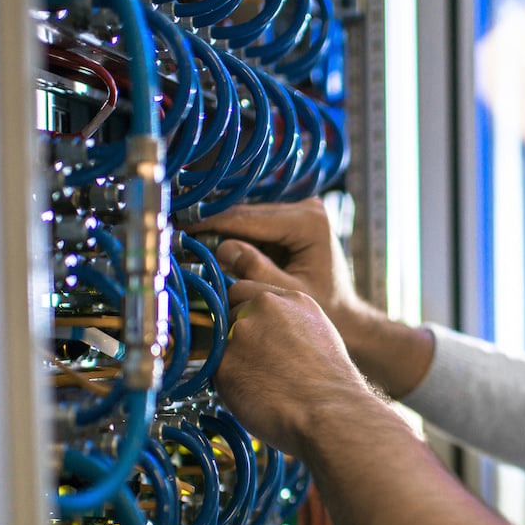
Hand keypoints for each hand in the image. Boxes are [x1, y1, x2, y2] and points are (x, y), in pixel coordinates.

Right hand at [189, 199, 371, 338]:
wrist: (347, 315)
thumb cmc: (326, 308)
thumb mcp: (288, 292)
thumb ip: (256, 270)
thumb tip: (222, 248)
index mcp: (310, 221)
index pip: (251, 218)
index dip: (213, 223)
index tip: (182, 228)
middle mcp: (307, 208)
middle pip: (248, 214)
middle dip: (213, 225)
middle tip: (176, 233)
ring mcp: (300, 212)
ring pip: (248, 218)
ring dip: (221, 229)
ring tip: (187, 238)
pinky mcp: (291, 221)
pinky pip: (255, 226)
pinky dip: (235, 236)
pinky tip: (208, 243)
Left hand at [214, 279, 378, 453]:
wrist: (330, 413)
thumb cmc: (332, 385)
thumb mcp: (319, 336)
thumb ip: (288, 324)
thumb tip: (265, 333)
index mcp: (291, 298)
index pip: (245, 291)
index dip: (243, 313)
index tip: (249, 331)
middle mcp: (264, 307)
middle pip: (228, 313)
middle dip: (235, 335)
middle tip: (255, 363)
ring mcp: (242, 332)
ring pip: (220, 343)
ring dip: (231, 359)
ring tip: (260, 384)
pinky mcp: (224, 362)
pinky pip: (214, 372)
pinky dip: (227, 385)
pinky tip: (253, 396)